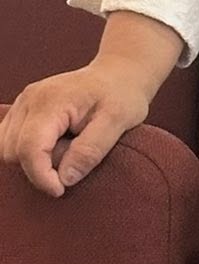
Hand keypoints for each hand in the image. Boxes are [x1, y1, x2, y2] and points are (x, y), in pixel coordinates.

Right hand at [0, 62, 153, 197]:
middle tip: (73, 158)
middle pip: (13, 151)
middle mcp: (29, 99)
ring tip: (65, 149)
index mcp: (51, 101)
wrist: (118, 74)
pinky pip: (9, 141)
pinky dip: (28, 152)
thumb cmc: (122, 95)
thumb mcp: (117, 122)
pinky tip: (54, 146)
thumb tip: (64, 178)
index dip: (41, 176)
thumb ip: (90, 151)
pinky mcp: (21, 109)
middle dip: (40, 167)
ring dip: (33, 160)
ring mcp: (22, 103)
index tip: (62, 189)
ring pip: (7, 149)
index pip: (29, 148)